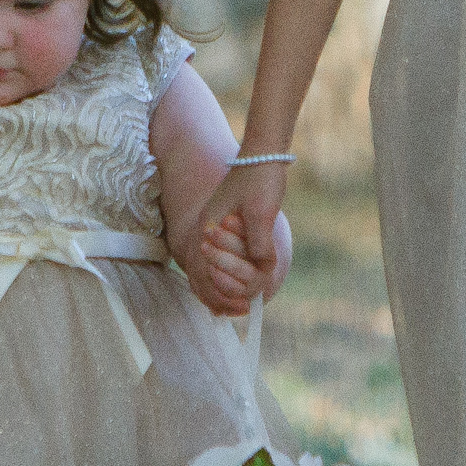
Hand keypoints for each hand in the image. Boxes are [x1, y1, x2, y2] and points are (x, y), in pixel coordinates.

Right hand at [174, 159, 291, 312]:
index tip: (242, 307)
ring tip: (234, 304)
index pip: (207, 271)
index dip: (224, 293)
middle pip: (203, 273)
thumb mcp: (261, 215)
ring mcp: (213, 227)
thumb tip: (262, 273)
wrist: (262, 155)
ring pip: (207, 267)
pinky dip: (224, 273)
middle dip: (220, 294)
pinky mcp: (225, 226)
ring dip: (221, 285)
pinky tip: (236, 284)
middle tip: (238, 310)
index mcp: (209, 228)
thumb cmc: (260, 181)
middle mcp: (206, 230)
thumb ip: (259, 246)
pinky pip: (218, 256)